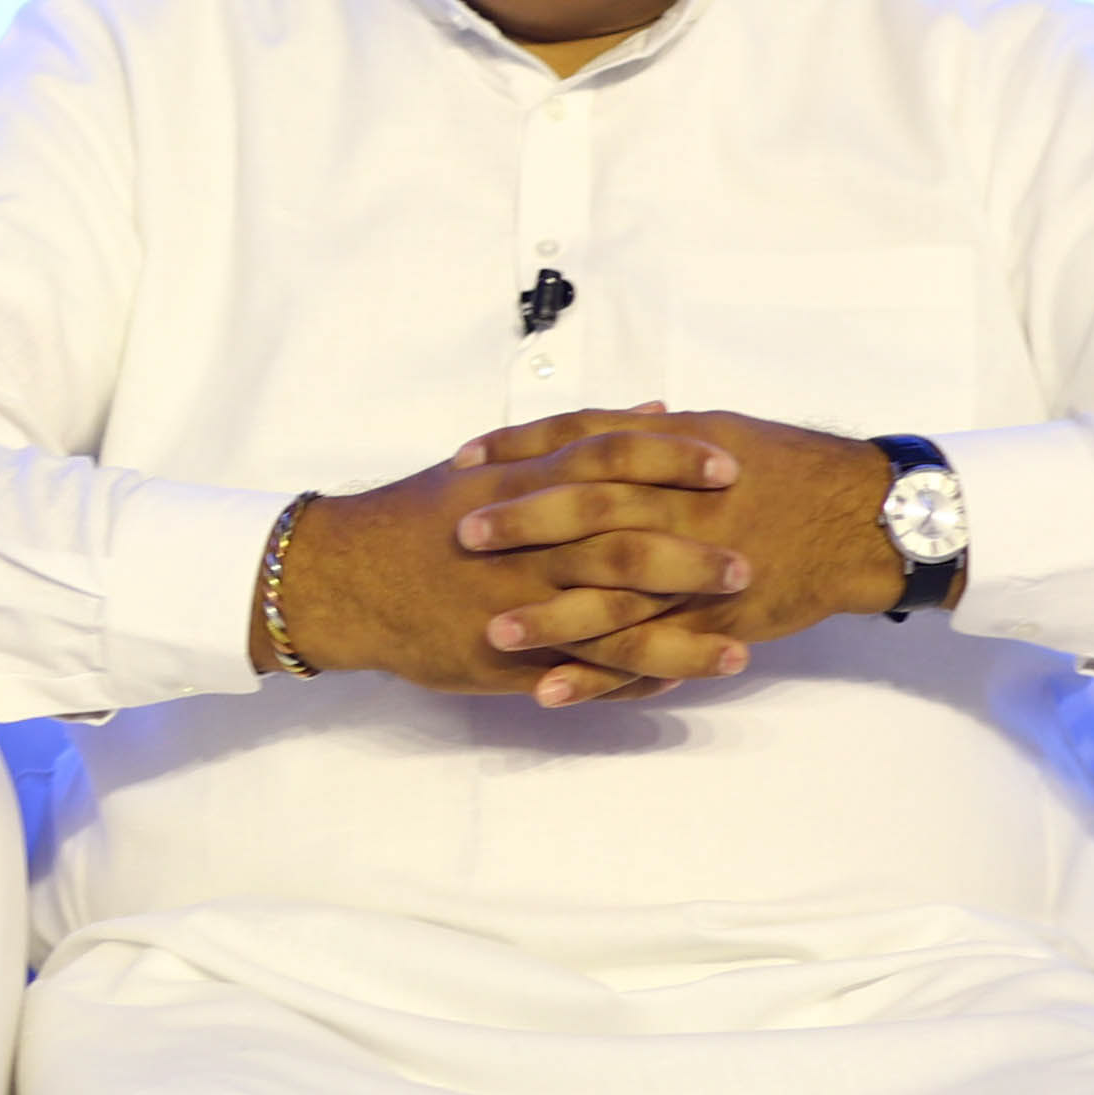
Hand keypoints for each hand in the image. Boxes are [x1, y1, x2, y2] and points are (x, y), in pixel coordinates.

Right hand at [254, 411, 762, 705]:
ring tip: (740, 650)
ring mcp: (516, 601)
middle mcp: (523, 540)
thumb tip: (655, 408)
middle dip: (690, 555)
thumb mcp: (492, 464)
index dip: (673, 461)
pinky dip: (628, 680)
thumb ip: (579, 438)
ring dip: (678, 635)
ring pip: (608, 618)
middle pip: (620, 541)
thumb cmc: (420, 516)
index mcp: (523, 483)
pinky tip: (677, 686)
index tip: (730, 466)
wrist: (344, 579)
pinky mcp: (504, 652)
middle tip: (749, 563)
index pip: (608, 459)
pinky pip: (576, 668)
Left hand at [456, 404, 910, 699]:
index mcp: (674, 457)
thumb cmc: (783, 468)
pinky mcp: (713, 624)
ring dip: (550, 620)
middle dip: (524, 528)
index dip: (520, 452)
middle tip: (461, 537)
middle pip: (591, 517)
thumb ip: (642, 433)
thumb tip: (580, 429)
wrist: (862, 519)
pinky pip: (649, 656)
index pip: (583, 447)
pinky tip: (549, 693)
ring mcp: (697, 575)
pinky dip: (598, 677)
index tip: (464, 462)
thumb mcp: (712, 432)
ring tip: (492, 633)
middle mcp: (682, 512)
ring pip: (614, 601)